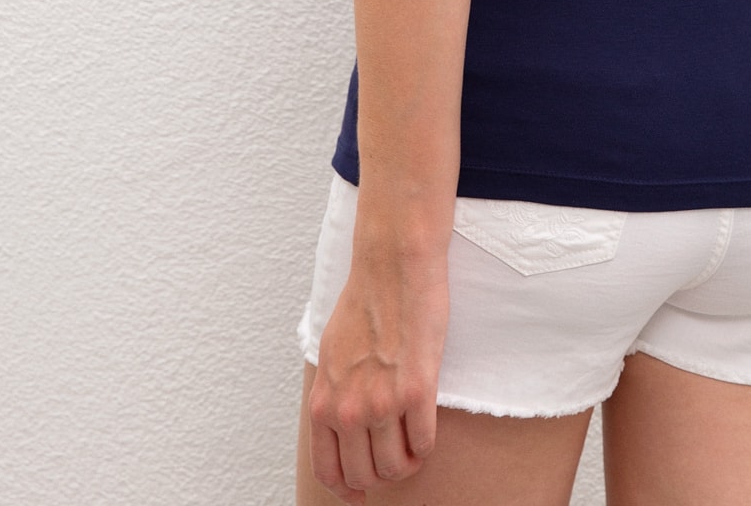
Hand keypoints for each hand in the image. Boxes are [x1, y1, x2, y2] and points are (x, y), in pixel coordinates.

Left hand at [307, 253, 450, 502]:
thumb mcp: (331, 354)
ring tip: (414, 442)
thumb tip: (340, 429)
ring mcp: (383, 402)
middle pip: (366, 476)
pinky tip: (427, 425)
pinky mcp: (418, 390)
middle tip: (397, 457)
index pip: (330, 472)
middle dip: (383, 475)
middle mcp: (349, 409)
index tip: (362, 491)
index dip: (348, 490)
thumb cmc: (364, 302)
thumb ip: (333, 395)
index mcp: (323, 402)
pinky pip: (425, 443)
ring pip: (397, 467)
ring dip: (408, 462)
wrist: (393, 266)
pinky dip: (427, 443)